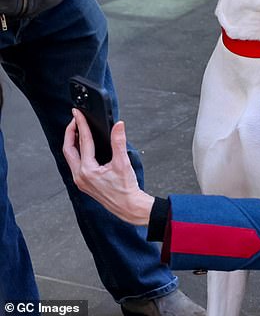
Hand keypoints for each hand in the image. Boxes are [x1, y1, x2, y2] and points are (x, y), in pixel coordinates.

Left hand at [63, 109, 153, 225]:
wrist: (128, 207)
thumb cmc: (126, 188)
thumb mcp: (123, 163)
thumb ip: (119, 142)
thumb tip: (118, 126)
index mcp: (87, 170)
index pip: (83, 141)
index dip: (81, 125)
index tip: (78, 114)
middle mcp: (80, 176)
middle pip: (68, 149)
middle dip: (70, 133)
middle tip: (74, 120)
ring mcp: (80, 181)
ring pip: (70, 157)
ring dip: (72, 142)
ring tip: (77, 130)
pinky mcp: (84, 183)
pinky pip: (75, 164)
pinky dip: (77, 152)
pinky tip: (84, 147)